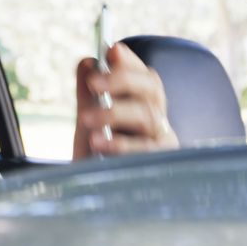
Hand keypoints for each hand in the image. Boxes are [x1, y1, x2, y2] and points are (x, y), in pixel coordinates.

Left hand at [73, 41, 178, 159]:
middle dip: (121, 80)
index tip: (111, 50)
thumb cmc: (97, 154)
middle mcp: (157, 117)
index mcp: (142, 102)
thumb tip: (88, 62)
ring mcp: (161, 141)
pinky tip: (99, 143)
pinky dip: (120, 144)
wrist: (97, 194)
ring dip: (114, 113)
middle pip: (151, 88)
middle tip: (92, 83)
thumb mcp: (88, 120)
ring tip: (85, 118)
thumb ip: (88, 92)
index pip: (143, 74)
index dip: (130, 61)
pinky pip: (145, 150)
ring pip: (147, 116)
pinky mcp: (159, 165)